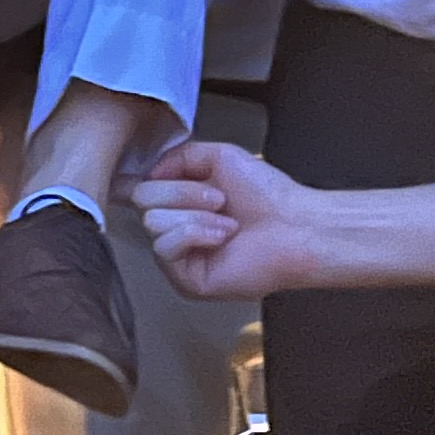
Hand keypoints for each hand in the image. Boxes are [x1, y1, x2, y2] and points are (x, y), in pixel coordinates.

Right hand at [129, 138, 326, 300]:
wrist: (294, 226)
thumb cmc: (269, 195)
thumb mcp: (220, 156)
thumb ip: (179, 156)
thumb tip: (149, 171)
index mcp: (181, 200)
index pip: (139, 187)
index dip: (147, 181)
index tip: (160, 175)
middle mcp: (175, 226)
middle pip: (142, 200)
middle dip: (183, 193)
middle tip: (219, 200)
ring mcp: (178, 255)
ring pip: (152, 222)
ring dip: (195, 214)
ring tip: (227, 222)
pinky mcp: (184, 279)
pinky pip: (165, 248)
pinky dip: (195, 233)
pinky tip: (222, 237)